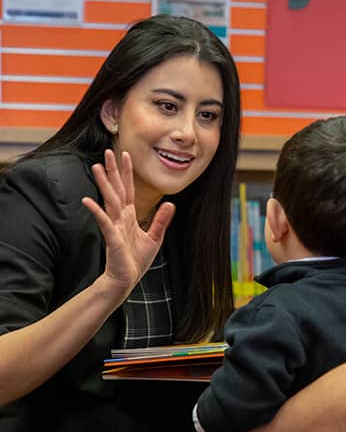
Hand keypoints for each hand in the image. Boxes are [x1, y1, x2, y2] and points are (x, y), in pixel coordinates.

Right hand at [82, 150, 174, 297]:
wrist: (126, 280)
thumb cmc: (136, 260)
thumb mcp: (154, 238)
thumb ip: (161, 220)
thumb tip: (170, 204)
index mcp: (130, 216)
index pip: (128, 189)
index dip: (127, 172)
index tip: (126, 155)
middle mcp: (121, 217)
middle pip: (116, 189)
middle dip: (112, 171)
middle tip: (107, 152)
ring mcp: (115, 226)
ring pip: (109, 200)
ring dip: (103, 184)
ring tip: (96, 167)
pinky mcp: (112, 238)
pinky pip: (104, 222)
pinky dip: (97, 211)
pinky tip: (88, 201)